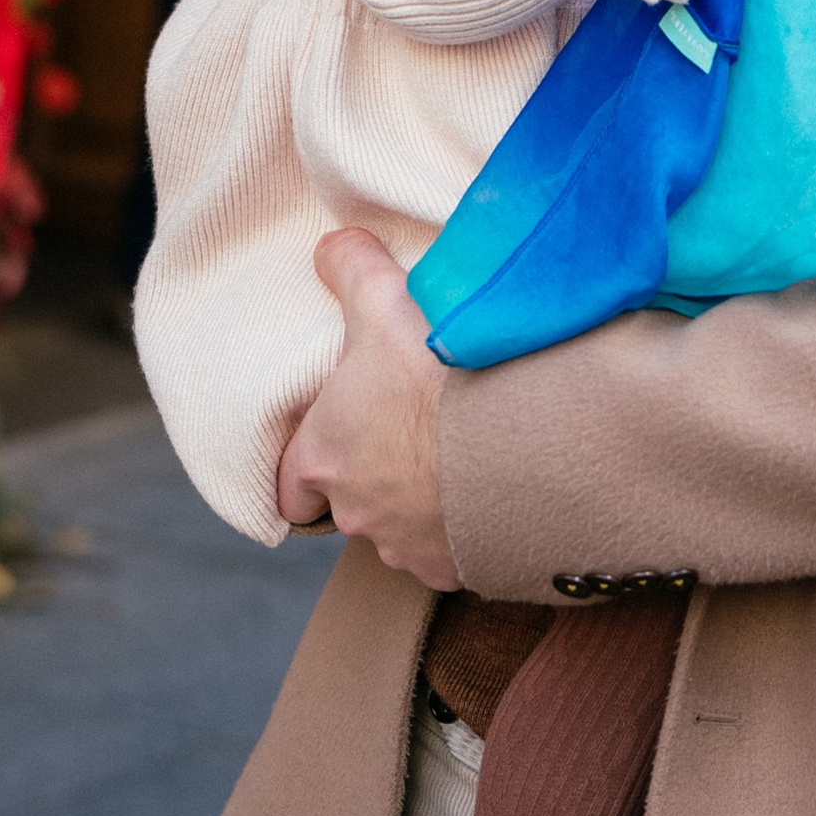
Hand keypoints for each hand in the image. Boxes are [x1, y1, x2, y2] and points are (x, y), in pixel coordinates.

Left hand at [279, 228, 460, 588]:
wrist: (526, 442)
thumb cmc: (442, 377)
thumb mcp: (386, 301)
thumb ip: (350, 267)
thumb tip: (332, 248)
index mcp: (325, 457)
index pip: (288, 490)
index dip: (305, 469)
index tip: (333, 444)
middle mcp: (358, 513)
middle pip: (352, 505)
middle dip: (376, 475)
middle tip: (412, 432)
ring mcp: (410, 548)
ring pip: (403, 530)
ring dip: (424, 499)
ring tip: (461, 454)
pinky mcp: (460, 567)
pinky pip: (455, 549)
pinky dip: (467, 524)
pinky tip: (492, 484)